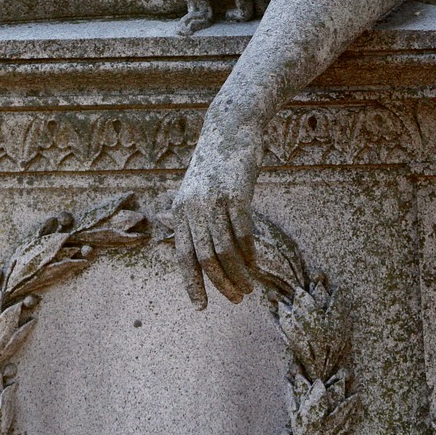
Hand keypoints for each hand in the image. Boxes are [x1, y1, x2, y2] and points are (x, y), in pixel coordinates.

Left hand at [171, 124, 262, 308]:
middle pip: (205, 258)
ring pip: (225, 250)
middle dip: (220, 284)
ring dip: (238, 274)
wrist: (230, 128)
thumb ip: (191, 216)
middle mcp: (193, 208)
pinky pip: (243, 233)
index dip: (192, 284)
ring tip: (249, 288)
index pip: (182, 257)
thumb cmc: (214, 164)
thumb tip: (188, 245)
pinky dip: (249, 254)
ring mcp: (215, 201)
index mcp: (179, 210)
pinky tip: (255, 265)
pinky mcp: (237, 194)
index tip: (201, 307)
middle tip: (236, 300)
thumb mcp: (194, 189)